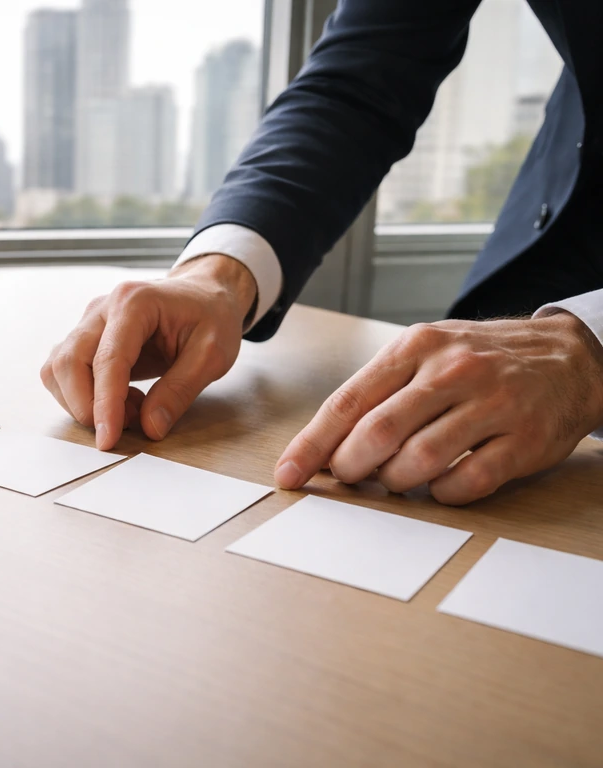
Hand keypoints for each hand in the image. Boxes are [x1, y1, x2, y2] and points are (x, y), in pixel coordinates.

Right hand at [41, 255, 256, 449]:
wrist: (204, 294)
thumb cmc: (211, 316)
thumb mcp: (213, 354)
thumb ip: (180, 390)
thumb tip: (150, 427)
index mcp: (135, 303)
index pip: (107, 360)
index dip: (104, 404)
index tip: (108, 440)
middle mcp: (102, 308)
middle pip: (68, 362)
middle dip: (87, 406)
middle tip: (128, 423)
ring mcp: (89, 321)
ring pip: (58, 368)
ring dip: (84, 401)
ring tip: (131, 406)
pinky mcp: (85, 337)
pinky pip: (64, 371)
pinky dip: (83, 395)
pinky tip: (120, 397)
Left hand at [274, 312, 602, 504]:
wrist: (569, 357)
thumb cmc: (480, 360)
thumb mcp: (426, 354)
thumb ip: (378, 393)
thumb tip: (325, 446)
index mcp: (416, 348)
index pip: (348, 402)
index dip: (312, 445)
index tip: (288, 474)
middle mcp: (452, 371)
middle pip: (378, 433)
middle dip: (351, 467)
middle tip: (348, 479)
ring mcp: (492, 404)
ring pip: (419, 461)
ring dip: (395, 482)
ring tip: (395, 479)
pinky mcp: (524, 440)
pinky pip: (467, 482)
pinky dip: (442, 494)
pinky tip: (439, 485)